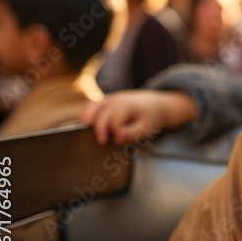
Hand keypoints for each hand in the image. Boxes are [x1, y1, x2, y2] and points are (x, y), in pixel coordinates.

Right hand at [81, 90, 199, 144]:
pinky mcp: (108, 99)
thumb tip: (117, 138)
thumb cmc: (150, 119)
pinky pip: (92, 104)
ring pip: (92, 106)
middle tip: (101, 142)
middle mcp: (116, 100)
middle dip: (99, 128)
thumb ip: (131, 134)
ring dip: (86, 119)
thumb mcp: (146, 128)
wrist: (157, 104)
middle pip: (100, 114)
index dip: (113, 132)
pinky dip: (87, 113)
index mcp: (127, 107)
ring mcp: (111, 98)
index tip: (113, 142)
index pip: (115, 120)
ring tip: (84, 133)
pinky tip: (85, 125)